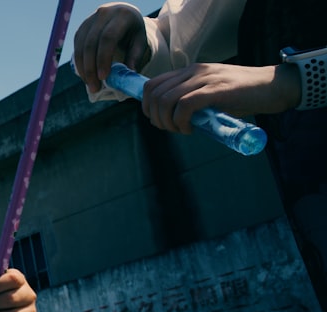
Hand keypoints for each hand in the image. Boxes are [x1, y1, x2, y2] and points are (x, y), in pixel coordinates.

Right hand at [73, 2, 149, 93]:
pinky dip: (80, 64)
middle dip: (91, 68)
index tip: (103, 77)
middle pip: (91, 44)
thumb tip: (127, 76)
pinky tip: (86, 76)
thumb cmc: (133, 31)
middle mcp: (103, 14)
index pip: (108, 38)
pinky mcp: (81, 28)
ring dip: (83, 69)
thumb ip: (134, 57)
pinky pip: (76, 48)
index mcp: (121, 16)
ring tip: (91, 85)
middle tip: (95, 87)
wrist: (123, 14)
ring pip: (81, 48)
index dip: (103, 58)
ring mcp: (89, 20)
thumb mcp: (139, 41)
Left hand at [142, 63, 300, 133]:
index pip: (152, 84)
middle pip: (154, 94)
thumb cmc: (243, 95)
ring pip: (165, 100)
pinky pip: (184, 106)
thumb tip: (171, 118)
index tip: (158, 120)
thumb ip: (191, 99)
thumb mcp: (211, 93)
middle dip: (156, 117)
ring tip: (181, 129)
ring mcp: (204, 79)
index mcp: (190, 71)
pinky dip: (181, 122)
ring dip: (167, 122)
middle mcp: (194, 71)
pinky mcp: (216, 90)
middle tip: (171, 129)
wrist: (274, 86)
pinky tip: (190, 129)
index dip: (147, 106)